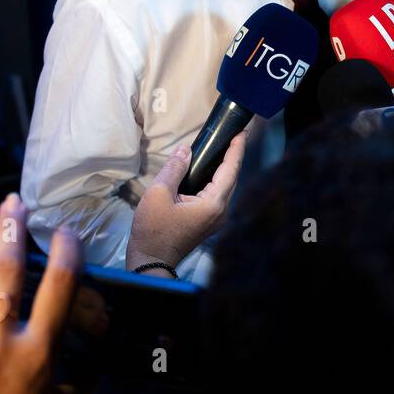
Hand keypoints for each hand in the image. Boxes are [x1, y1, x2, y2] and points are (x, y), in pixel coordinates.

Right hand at [126, 132, 245, 269]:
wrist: (151, 261)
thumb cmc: (153, 230)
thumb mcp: (158, 193)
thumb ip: (174, 168)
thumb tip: (185, 150)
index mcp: (213, 204)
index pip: (230, 170)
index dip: (236, 149)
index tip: (242, 132)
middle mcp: (221, 212)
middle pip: (232, 178)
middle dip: (233, 156)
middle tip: (233, 135)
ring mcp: (217, 219)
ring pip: (226, 187)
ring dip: (225, 168)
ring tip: (224, 148)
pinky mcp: (209, 222)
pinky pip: (218, 196)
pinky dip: (216, 181)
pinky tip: (210, 171)